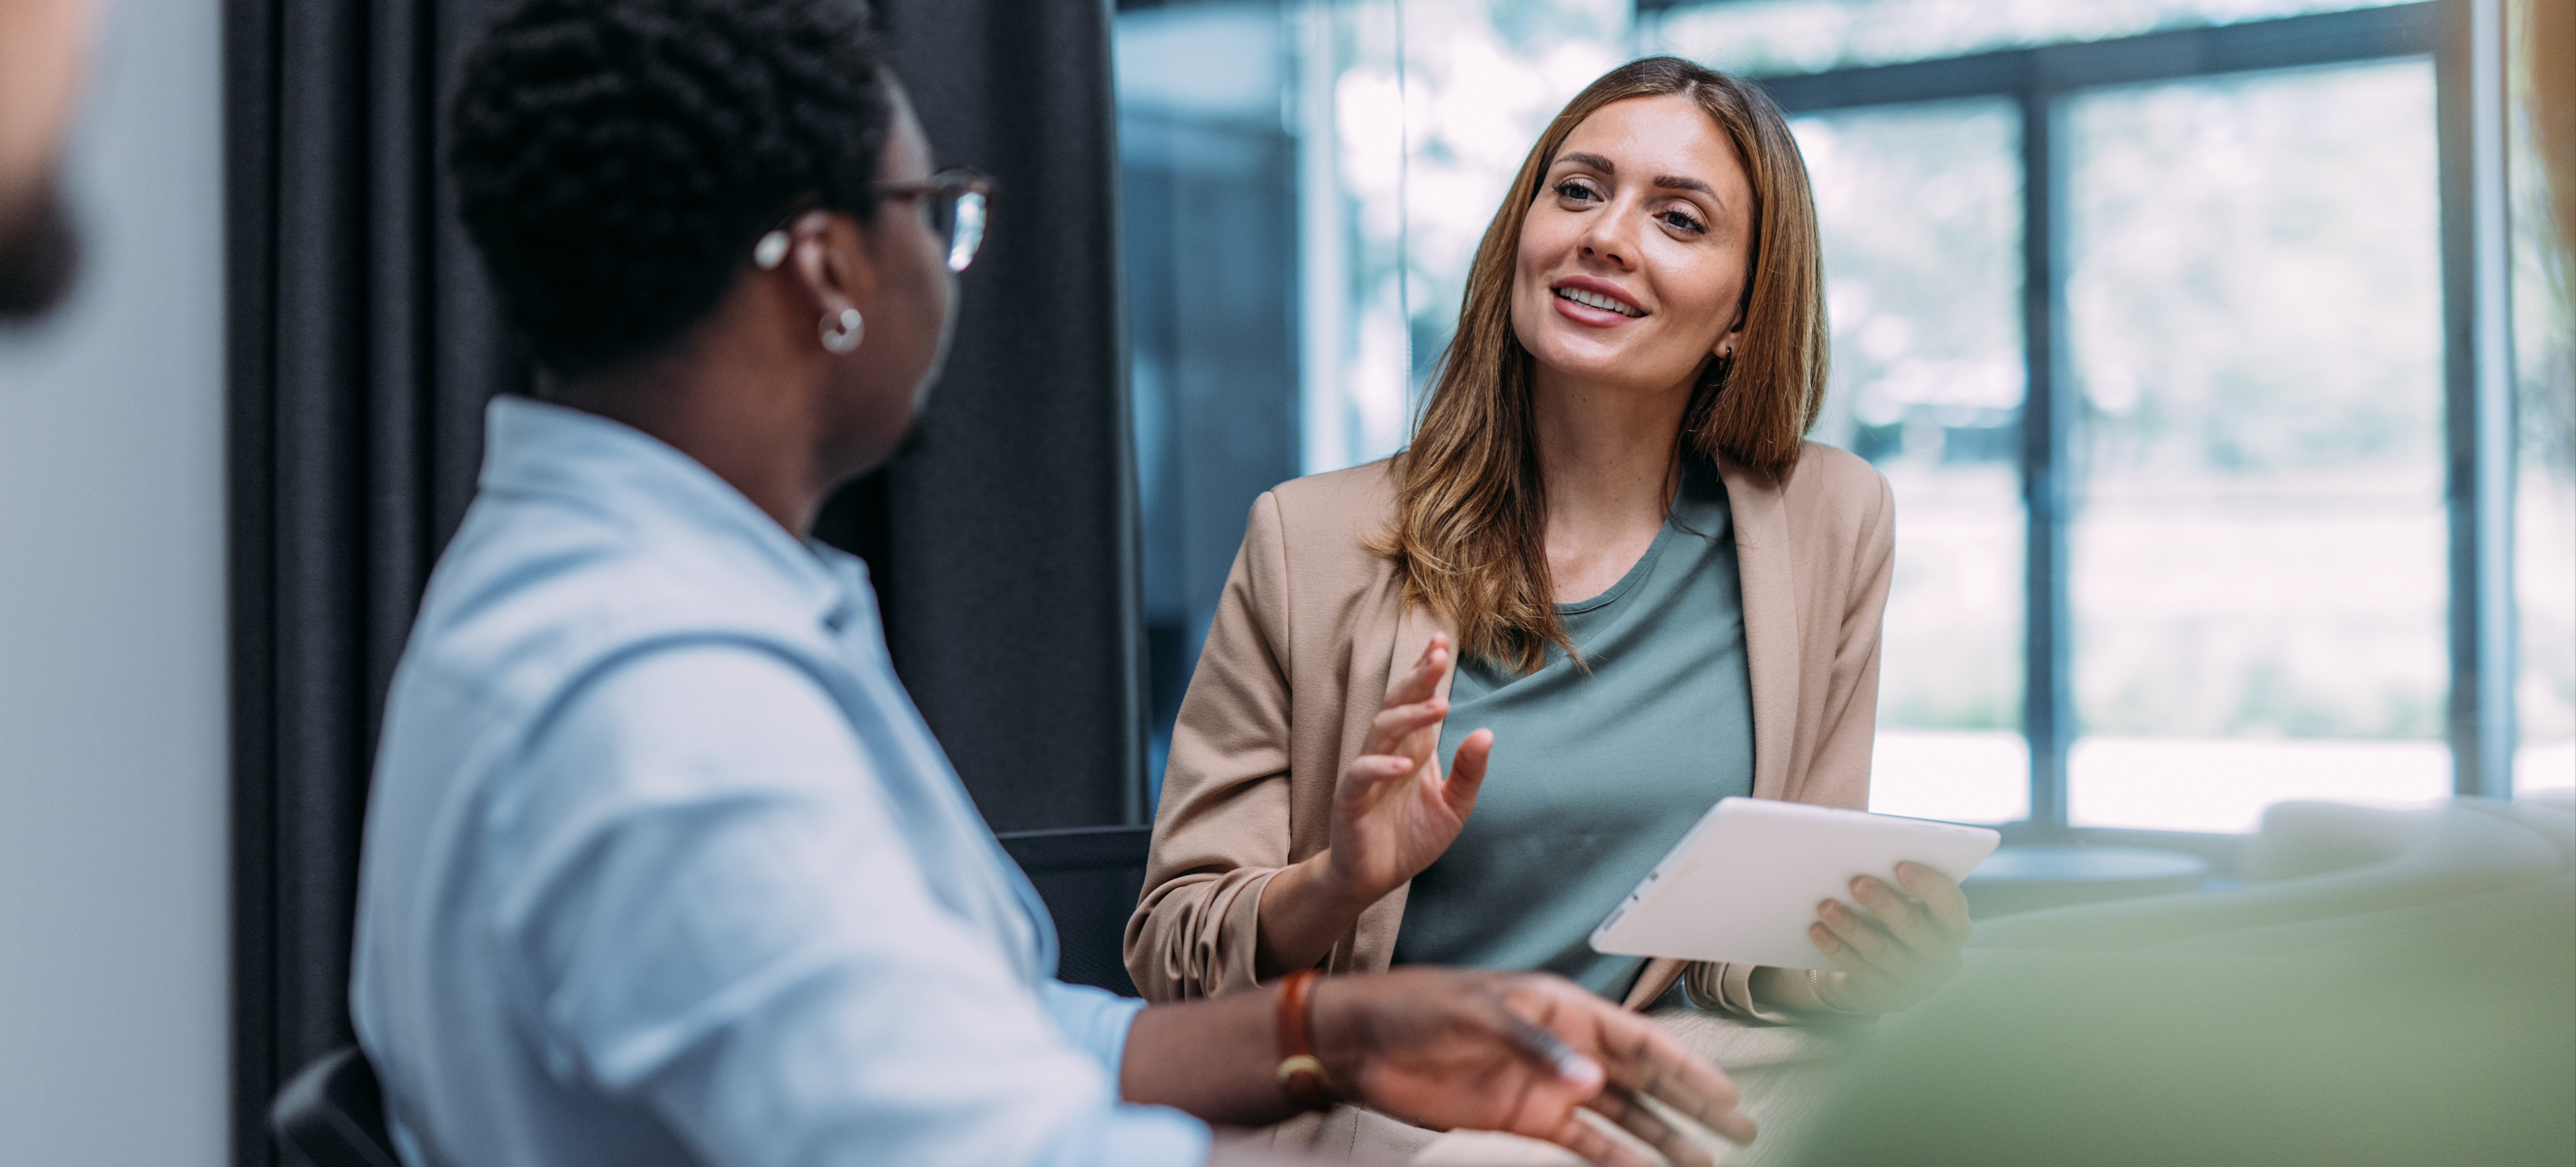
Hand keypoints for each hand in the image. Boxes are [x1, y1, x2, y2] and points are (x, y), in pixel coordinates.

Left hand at [1315, 968, 1755, 1166]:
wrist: (1363, 1041)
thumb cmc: (1415, 1005)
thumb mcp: (1476, 1010)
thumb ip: (1536, 1045)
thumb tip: (1591, 1080)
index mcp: (1561, 1007)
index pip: (1638, 1037)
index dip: (1685, 1066)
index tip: (1724, 1094)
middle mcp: (1565, 1046)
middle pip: (1644, 1079)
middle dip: (1691, 1105)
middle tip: (1740, 1131)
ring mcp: (1549, 1085)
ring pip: (1622, 1116)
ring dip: (1663, 1139)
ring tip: (1704, 1164)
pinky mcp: (1525, 1118)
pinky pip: (1583, 1143)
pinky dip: (1616, 1160)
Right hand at [1318, 634, 1490, 905]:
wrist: (1374, 877)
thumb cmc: (1411, 836)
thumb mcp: (1453, 806)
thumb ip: (1469, 771)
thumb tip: (1487, 733)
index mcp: (1414, 747)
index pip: (1418, 699)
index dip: (1426, 670)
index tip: (1443, 641)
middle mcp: (1389, 751)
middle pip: (1398, 704)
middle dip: (1417, 678)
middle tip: (1439, 655)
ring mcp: (1367, 772)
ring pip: (1381, 730)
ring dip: (1409, 716)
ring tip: (1440, 707)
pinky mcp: (1350, 797)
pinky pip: (1361, 774)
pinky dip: (1381, 768)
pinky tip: (1404, 766)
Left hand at [1804, 861, 1970, 1014]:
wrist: (1876, 968)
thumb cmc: (1891, 919)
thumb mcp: (1903, 901)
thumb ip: (1897, 883)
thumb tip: (1865, 853)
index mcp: (1954, 927)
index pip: (1951, 906)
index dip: (1929, 886)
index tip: (1901, 865)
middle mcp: (1943, 958)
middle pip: (1916, 931)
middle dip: (1885, 904)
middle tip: (1856, 881)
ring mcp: (1917, 983)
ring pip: (1884, 953)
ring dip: (1853, 927)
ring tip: (1825, 905)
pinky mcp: (1888, 999)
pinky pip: (1861, 973)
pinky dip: (1837, 949)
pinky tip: (1817, 930)